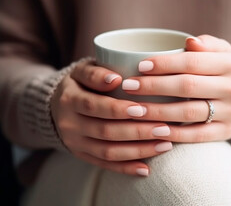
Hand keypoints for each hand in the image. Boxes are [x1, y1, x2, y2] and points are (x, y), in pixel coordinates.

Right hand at [50, 60, 172, 175]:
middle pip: (105, 131)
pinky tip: (146, 168)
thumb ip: (96, 73)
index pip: (94, 105)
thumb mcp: (82, 70)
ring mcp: (75, 143)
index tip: (143, 108)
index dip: (118, 109)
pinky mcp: (82, 155)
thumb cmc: (80, 83)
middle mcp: (69, 124)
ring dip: (138, 150)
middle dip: (137, 131)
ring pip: (108, 151)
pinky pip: (105, 165)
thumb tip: (117, 78)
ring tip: (164, 145)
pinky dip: (126, 168)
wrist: (57, 105)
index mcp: (69, 99)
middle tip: (164, 128)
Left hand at [122, 35, 230, 141]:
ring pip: (188, 113)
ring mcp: (230, 113)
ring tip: (132, 109)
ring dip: (157, 112)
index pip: (192, 62)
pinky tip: (153, 130)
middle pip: (187, 87)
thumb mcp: (225, 52)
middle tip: (128, 87)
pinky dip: (174, 134)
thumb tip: (188, 41)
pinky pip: (197, 135)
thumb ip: (207, 45)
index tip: (140, 66)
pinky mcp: (226, 133)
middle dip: (154, 86)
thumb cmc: (229, 72)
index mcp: (230, 64)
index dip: (164, 63)